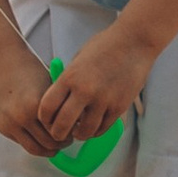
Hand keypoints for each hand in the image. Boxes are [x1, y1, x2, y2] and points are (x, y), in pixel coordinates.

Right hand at [0, 38, 69, 157]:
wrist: (0, 61)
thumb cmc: (28, 69)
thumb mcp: (49, 86)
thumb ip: (58, 106)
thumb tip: (74, 126)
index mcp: (37, 105)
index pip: (60, 132)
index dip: (69, 134)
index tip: (74, 133)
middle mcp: (22, 117)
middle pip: (49, 144)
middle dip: (60, 143)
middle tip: (66, 139)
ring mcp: (9, 123)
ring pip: (35, 149)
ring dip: (47, 149)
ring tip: (55, 143)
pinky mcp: (1, 126)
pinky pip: (21, 142)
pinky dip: (33, 142)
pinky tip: (40, 135)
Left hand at [39, 16, 155, 147]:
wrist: (133, 42)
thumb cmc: (104, 46)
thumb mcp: (78, 59)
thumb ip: (68, 80)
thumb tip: (59, 101)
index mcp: (70, 76)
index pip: (47, 107)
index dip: (44, 119)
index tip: (47, 121)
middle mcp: (85, 91)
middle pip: (62, 125)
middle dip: (57, 134)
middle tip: (59, 134)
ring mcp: (103, 100)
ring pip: (84, 132)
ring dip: (79, 134)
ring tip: (78, 130)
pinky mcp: (119, 107)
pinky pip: (102, 129)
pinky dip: (95, 131)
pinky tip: (93, 125)